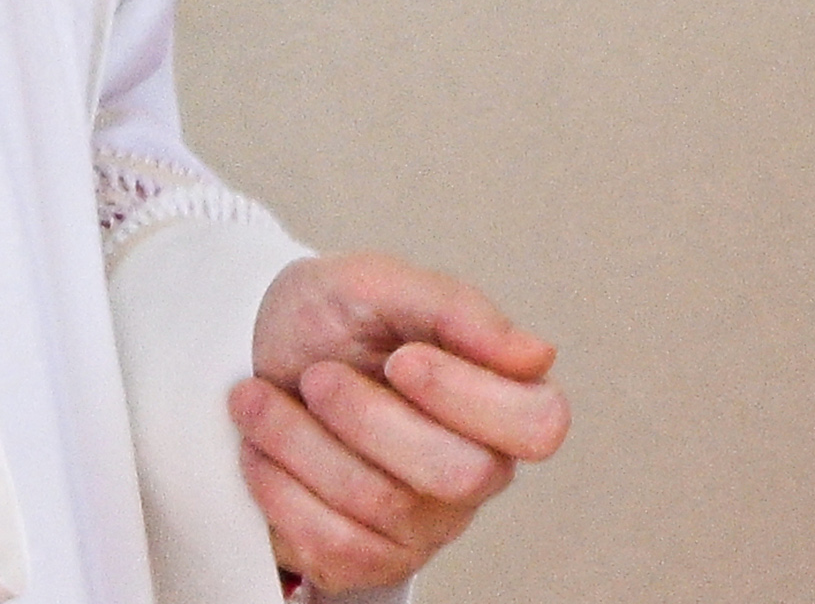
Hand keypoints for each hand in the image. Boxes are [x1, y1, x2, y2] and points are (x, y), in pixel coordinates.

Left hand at [234, 250, 566, 590]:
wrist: (245, 361)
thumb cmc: (326, 323)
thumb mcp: (379, 286)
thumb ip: (459, 310)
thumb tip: (537, 357)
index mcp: (504, 401)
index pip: (538, 425)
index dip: (468, 397)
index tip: (400, 359)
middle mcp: (479, 469)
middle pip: (460, 474)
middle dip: (369, 420)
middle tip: (320, 378)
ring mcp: (424, 524)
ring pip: (382, 505)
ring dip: (303, 445)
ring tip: (265, 403)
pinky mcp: (365, 560)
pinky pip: (331, 544)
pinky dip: (280, 490)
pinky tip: (261, 451)